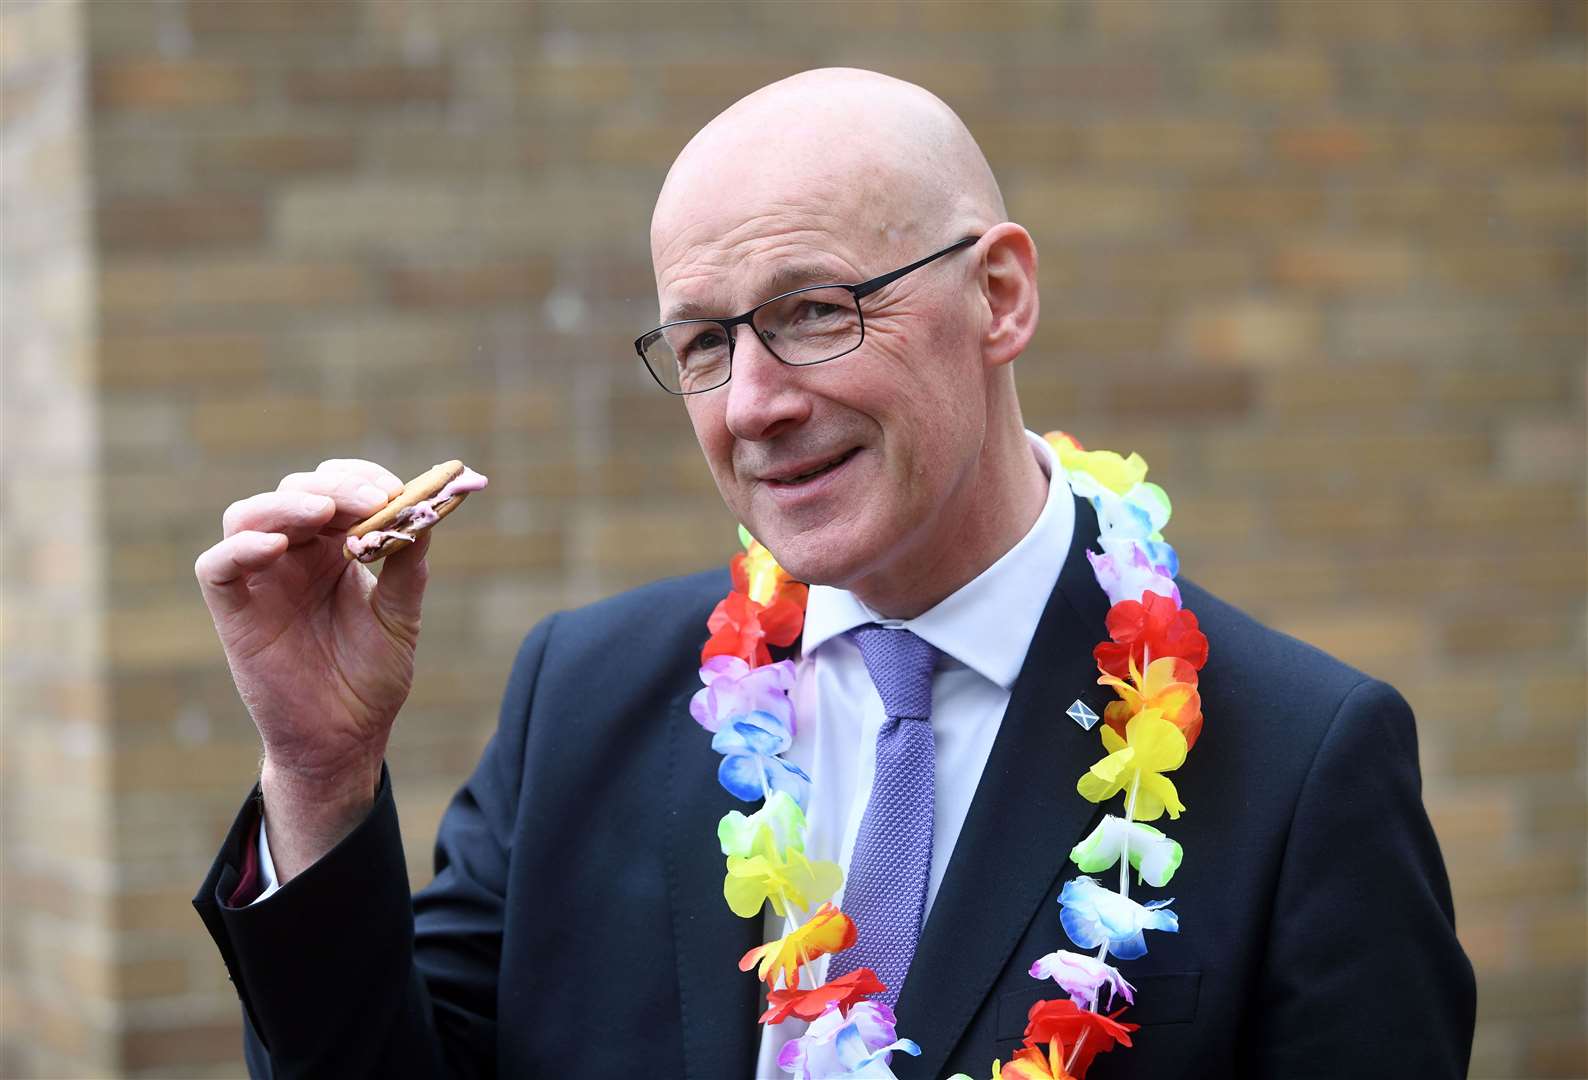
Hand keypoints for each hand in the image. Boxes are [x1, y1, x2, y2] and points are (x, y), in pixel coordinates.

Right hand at [195, 459, 425, 877]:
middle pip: (296, 492)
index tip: (395, 488)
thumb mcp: (400, 615)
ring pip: (249, 515)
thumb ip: (407, 565)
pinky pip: (217, 567)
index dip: (361, 478)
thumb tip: (426, 511)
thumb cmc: (371, 677)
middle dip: (336, 487)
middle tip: (372, 500)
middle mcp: (295, 555)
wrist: (346, 737)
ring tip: (325, 512)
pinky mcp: (233, 610)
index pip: (339, 489)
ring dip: (286, 505)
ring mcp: (261, 578)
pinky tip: (276, 547)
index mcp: (335, 548)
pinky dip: (240, 548)